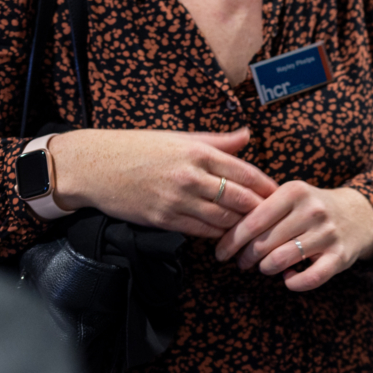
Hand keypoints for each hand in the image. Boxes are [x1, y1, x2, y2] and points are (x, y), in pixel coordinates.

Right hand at [48, 126, 273, 236]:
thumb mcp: (178, 137)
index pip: (244, 172)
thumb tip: (247, 136)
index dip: (266, 186)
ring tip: (257, 232)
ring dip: (241, 227)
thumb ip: (217, 141)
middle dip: (260, 210)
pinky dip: (217, 235)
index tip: (280, 194)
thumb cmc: (136, 147)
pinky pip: (199, 231)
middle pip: (239, 198)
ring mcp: (175, 199)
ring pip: (221, 218)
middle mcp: (190, 175)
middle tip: (277, 219)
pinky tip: (227, 237)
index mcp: (197, 151)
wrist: (93, 165)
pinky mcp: (161, 219)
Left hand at [214, 181, 372, 290]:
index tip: (220, 252)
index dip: (231, 240)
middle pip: (263, 243)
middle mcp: (312, 210)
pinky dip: (293, 283)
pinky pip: (310, 279)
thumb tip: (222, 229)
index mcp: (294, 191)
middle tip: (242, 262)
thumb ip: (262, 207)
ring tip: (264, 267)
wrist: (359, 214)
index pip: (253, 220)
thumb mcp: (291, 196)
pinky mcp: (340, 256)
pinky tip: (288, 278)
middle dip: (246, 257)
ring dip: (266, 269)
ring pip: (280, 260)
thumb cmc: (312, 208)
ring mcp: (327, 234)